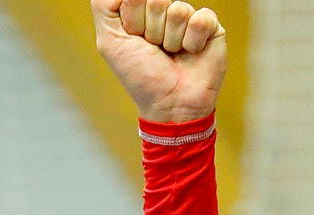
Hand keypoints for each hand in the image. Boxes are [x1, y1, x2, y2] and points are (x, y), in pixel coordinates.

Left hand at [90, 0, 226, 123]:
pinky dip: (192, 42)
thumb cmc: (140, 76)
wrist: (170, 105)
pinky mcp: (210, 26)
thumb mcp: (110, 42)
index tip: (134, 40)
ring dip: (171, 40)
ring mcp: (187, 17)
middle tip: (154, 49)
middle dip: (151, 30)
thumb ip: (103, 6)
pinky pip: (200, 19)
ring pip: (178, 11)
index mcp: (139, 11)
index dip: (133, 20)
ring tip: (172, 55)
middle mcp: (164, 11)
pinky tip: (190, 53)